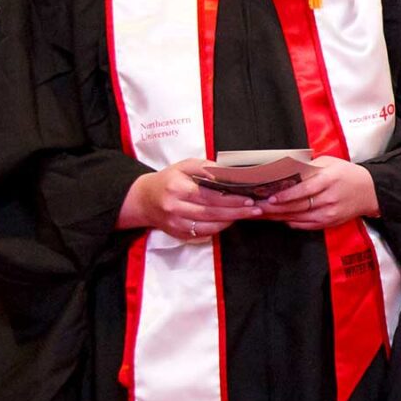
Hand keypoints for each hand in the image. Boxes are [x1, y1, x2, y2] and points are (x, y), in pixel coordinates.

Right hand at [119, 158, 260, 238]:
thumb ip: (205, 168)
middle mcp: (174, 208)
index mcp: (176, 188)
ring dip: (231, 221)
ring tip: (249, 214)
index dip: (230, 199)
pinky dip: (219, 228)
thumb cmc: (169, 180)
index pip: (208, 195)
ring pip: (208, 226)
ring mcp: (175, 224)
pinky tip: (231, 220)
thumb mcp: (184, 166)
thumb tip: (228, 173)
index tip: (248, 198)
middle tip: (256, 209)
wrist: (145, 200)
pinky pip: (203, 234)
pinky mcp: (178, 234)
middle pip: (211, 213)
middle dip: (237, 211)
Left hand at [260, 157, 380, 230]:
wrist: (370, 191)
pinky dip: (291, 223)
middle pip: (299, 206)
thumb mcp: (330, 163)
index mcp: (330, 180)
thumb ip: (308, 166)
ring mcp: (330, 213)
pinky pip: (306, 225)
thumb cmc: (347, 174)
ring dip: (279, 217)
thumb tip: (284, 169)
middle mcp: (330, 199)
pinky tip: (279, 219)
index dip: (287, 195)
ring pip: (300, 218)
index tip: (270, 197)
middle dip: (275, 208)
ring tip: (262, 214)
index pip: (305, 190)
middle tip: (257, 207)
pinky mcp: (330, 223)